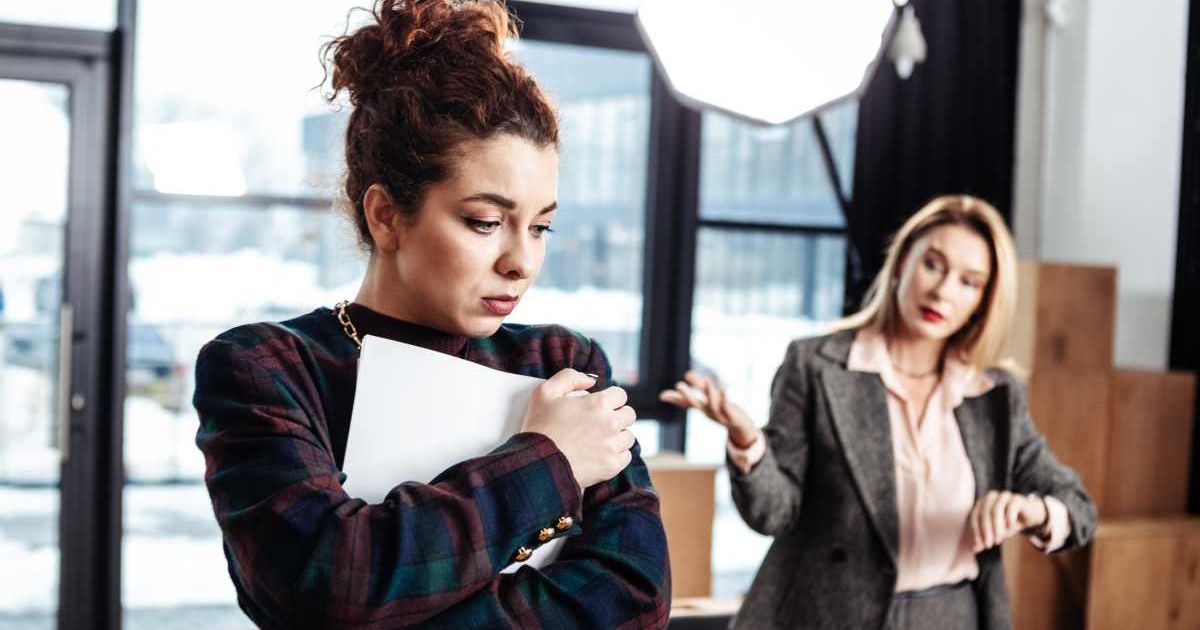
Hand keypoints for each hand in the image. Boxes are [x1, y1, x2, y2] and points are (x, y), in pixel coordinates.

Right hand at [520, 368, 636, 488]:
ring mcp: (612, 446)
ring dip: (618, 437)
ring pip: (628, 436)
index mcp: (598, 403)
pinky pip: (626, 457)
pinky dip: (617, 455)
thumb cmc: (540, 428)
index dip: (610, 398)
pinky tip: (602, 454)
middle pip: (629, 415)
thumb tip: (591, 380)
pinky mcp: (612, 465)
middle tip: (601, 423)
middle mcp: (610, 423)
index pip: (621, 395)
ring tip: (600, 440)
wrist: (538, 464)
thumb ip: (569, 377)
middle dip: (617, 416)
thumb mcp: (545, 392)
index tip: (601, 406)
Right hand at [659, 370, 756, 447]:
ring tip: (706, 380)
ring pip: (713, 405)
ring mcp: (720, 415)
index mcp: (702, 407)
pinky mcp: (732, 416)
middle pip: (696, 404)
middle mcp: (708, 411)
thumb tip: (687, 373)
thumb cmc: (724, 410)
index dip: (674, 398)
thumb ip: (699, 385)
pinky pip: (728, 407)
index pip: (686, 402)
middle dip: (687, 395)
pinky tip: (725, 388)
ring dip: (709, 393)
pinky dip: (726, 398)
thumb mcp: (711, 397)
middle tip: (679, 385)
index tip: (662, 395)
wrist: (741, 428)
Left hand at [969, 490, 1047, 551]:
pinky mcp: (1017, 498)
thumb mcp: (996, 533)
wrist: (1029, 516)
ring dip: (996, 527)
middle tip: (988, 545)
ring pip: (997, 509)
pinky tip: (1010, 528)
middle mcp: (991, 497)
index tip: (979, 544)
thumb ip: (985, 539)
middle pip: (985, 513)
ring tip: (998, 540)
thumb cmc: (1008, 523)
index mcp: (982, 503)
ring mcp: (1004, 496)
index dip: (975, 531)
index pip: (975, 516)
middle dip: (985, 531)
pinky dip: (1009, 517)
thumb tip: (974, 549)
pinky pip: (1011, 506)